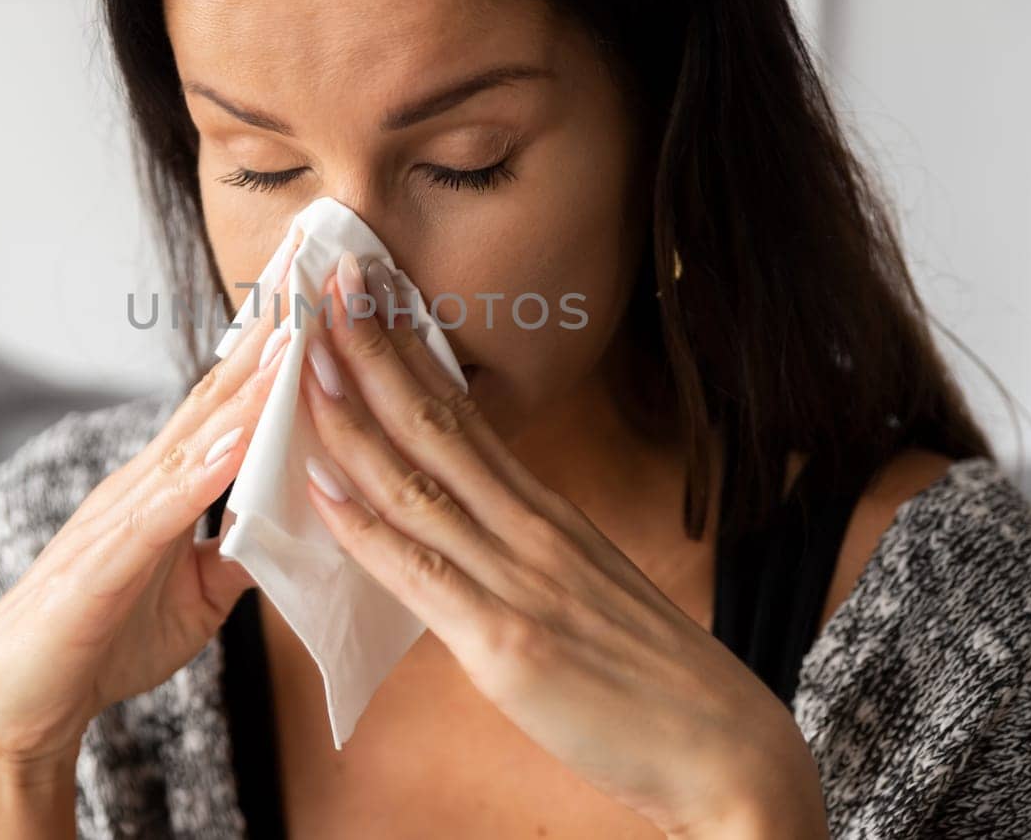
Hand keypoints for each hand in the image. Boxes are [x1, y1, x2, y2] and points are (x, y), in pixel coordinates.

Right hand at [0, 240, 300, 776]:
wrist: (16, 703)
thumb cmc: (100, 641)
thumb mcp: (196, 595)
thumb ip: (238, 550)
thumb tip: (293, 522)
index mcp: (168, 488)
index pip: (229, 404)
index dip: (275, 351)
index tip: (318, 297)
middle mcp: (146, 484)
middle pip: (215, 396)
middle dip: (266, 335)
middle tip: (309, 270)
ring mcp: (123, 515)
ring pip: (197, 439)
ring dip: (248, 389)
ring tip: (295, 337)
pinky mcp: (108, 562)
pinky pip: (165, 510)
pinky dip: (206, 471)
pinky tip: (243, 438)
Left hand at [295, 252, 828, 838]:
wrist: (725, 746)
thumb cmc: (650, 673)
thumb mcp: (586, 582)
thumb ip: (523, 546)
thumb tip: (465, 520)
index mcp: (548, 512)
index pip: (465, 414)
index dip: (411, 352)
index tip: (369, 298)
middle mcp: (532, 528)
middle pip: (437, 423)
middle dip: (375, 350)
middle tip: (329, 283)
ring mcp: (519, 579)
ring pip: (419, 481)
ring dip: (354, 417)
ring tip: (305, 358)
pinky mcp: (506, 641)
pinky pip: (420, 573)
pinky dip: (363, 526)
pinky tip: (319, 486)